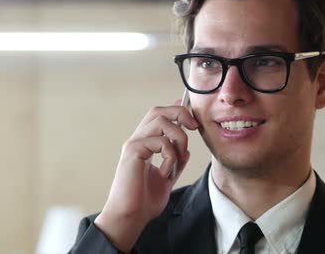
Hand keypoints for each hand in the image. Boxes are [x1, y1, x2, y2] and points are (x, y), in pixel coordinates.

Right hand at [94, 104, 198, 251]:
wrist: (130, 217)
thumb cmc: (144, 202)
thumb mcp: (166, 178)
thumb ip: (175, 163)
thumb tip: (186, 151)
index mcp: (144, 144)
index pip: (158, 116)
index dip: (174, 109)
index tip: (190, 115)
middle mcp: (138, 140)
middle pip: (158, 111)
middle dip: (180, 113)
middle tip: (194, 127)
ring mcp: (134, 144)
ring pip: (161, 120)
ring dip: (178, 137)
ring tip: (179, 158)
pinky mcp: (133, 151)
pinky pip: (160, 141)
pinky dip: (170, 155)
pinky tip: (166, 172)